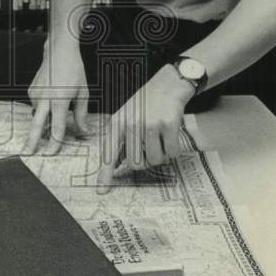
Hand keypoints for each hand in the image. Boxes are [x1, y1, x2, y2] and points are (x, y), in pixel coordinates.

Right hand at [25, 45, 89, 154]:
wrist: (59, 51)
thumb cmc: (74, 70)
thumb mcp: (83, 93)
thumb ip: (81, 115)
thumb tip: (84, 132)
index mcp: (60, 100)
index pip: (57, 128)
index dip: (54, 143)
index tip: (50, 154)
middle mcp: (45, 98)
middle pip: (36, 125)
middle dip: (31, 141)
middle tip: (28, 154)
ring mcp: (36, 94)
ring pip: (39, 114)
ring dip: (46, 119)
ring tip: (57, 106)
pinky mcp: (31, 90)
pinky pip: (37, 106)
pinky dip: (44, 107)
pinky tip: (52, 96)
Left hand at [96, 64, 193, 192]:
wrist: (168, 84)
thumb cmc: (145, 103)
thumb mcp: (126, 117)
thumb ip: (121, 140)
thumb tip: (117, 165)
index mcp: (117, 124)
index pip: (109, 154)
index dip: (105, 174)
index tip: (102, 191)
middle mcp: (131, 124)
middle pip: (135, 164)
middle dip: (144, 161)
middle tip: (149, 146)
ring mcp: (150, 124)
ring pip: (155, 160)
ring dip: (160, 155)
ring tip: (160, 138)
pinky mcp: (169, 124)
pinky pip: (171, 153)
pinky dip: (173, 150)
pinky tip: (171, 135)